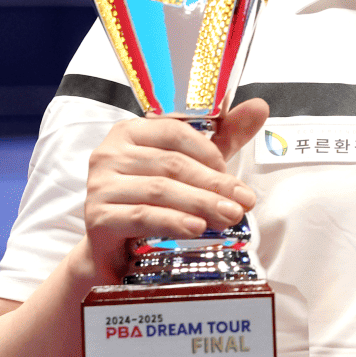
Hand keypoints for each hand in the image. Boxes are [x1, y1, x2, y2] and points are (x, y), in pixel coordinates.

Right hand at [80, 98, 269, 281]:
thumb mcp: (191, 165)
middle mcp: (110, 152)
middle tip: (243, 203)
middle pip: (172, 164)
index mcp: (130, 131)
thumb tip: (259, 107)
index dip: (210, 154)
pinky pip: (142, 215)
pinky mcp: (96, 216)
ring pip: (160, 189)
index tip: (234, 179)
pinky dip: (173, 221)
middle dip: (214, 184)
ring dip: (201, 203)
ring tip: (229, 217)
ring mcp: (100, 184)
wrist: (114, 249)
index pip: (175, 132)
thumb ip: (223, 137)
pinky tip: (197, 228)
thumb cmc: (153, 199)